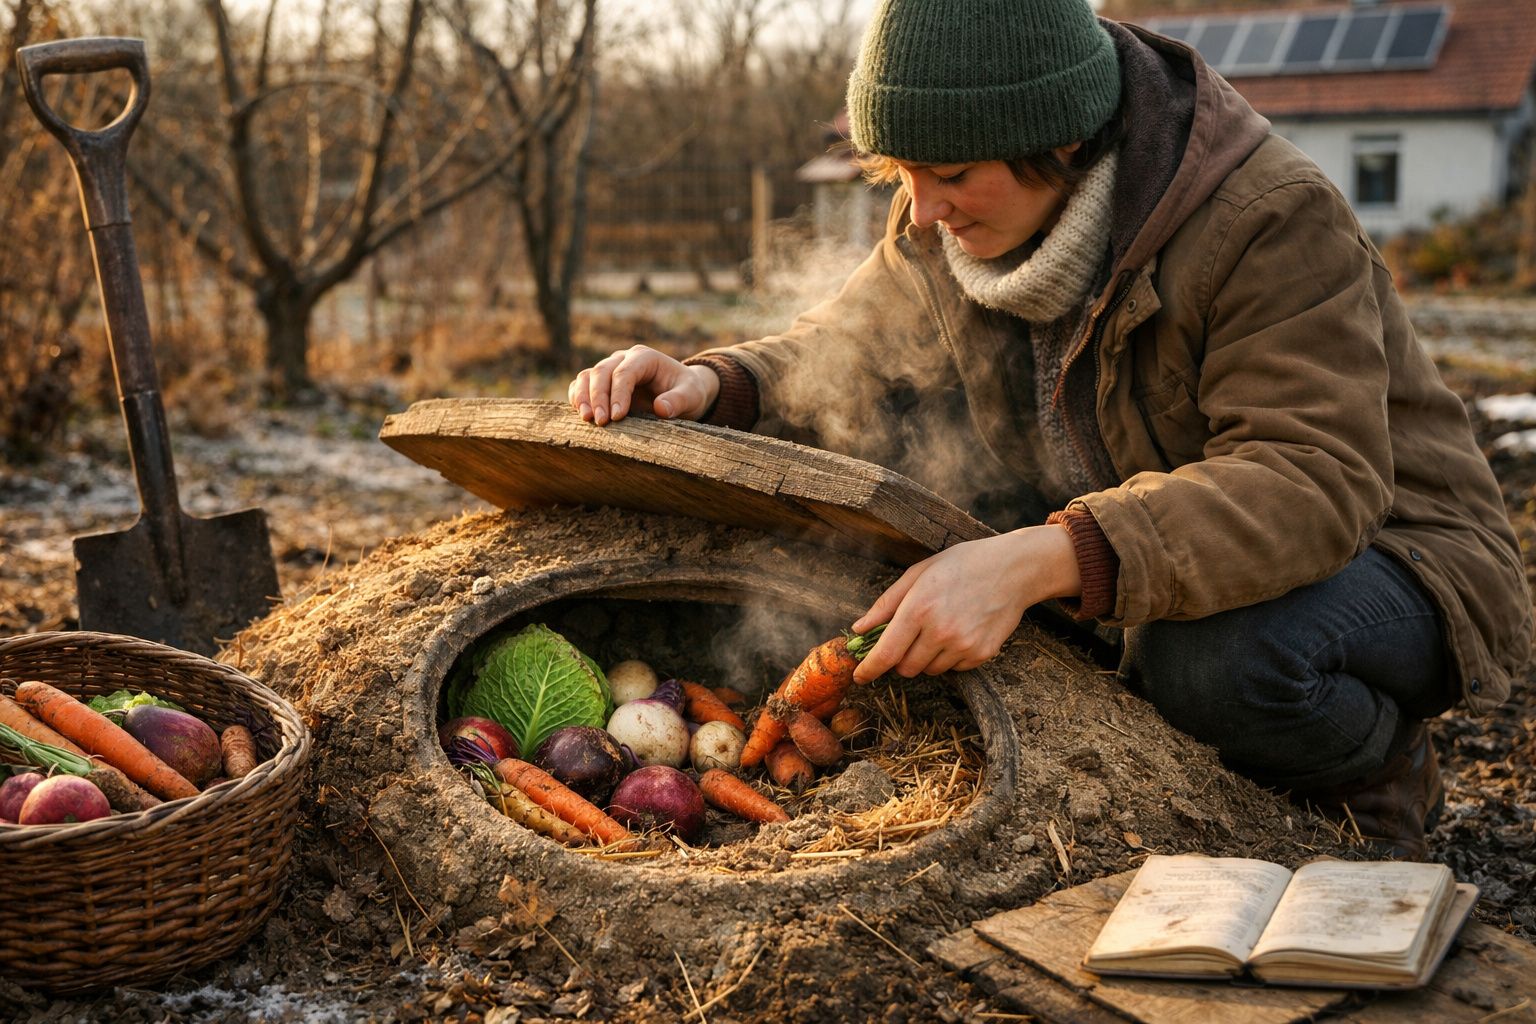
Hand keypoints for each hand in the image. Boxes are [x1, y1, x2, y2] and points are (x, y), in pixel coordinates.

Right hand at [567, 345, 718, 424]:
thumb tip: (661, 409)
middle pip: (601, 372)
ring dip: (583, 397)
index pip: (624, 372)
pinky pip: (582, 384)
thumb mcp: (692, 396)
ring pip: (587, 376)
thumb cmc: (687, 392)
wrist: (682, 392)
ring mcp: (610, 368)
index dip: (618, 394)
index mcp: (645, 357)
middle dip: (598, 398)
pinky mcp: (602, 382)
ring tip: (587, 419)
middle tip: (601, 422)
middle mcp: (624, 358)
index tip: (617, 417)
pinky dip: (578, 397)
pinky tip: (580, 414)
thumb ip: (679, 400)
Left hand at [851, 525, 1081, 681]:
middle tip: (910, 637)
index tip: (860, 677)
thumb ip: (886, 604)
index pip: (886, 653)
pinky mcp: (982, 654)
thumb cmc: (962, 565)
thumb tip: (859, 628)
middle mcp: (940, 632)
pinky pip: (954, 669)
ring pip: (930, 670)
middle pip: (906, 669)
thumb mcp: (918, 573)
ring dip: (926, 657)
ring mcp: (963, 646)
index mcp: (919, 609)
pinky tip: (960, 630)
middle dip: (901, 659)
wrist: (1013, 569)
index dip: (869, 669)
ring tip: (941, 627)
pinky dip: (950, 657)